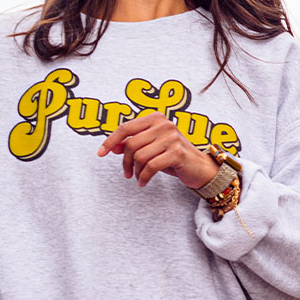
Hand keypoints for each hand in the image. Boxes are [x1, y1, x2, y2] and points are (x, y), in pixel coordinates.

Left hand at [97, 112, 218, 187]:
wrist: (200, 168)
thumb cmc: (173, 156)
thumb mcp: (151, 148)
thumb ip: (133, 144)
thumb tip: (113, 147)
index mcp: (156, 118)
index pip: (126, 127)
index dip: (110, 140)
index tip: (100, 153)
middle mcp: (164, 124)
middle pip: (131, 144)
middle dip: (125, 162)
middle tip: (127, 173)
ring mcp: (171, 137)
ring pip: (139, 156)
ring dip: (135, 171)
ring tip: (138, 177)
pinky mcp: (177, 152)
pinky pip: (150, 166)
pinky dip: (144, 177)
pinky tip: (143, 182)